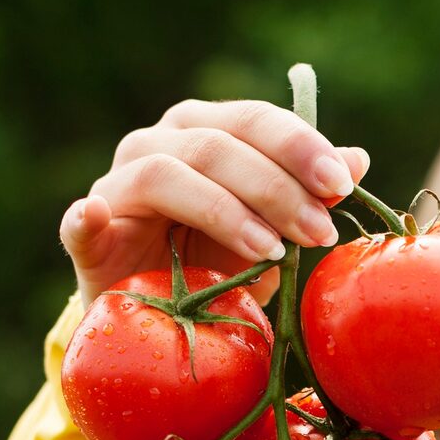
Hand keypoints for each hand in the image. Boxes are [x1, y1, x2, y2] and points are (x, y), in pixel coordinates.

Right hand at [59, 99, 370, 304]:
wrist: (163, 318)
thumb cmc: (223, 263)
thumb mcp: (276, 230)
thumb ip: (310, 194)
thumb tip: (358, 159)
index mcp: (206, 130)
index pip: (254, 120)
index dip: (299, 147)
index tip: (340, 184)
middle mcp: (158, 144)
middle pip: (217, 146)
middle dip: (277, 188)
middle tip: (319, 232)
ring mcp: (116, 185)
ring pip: (165, 175)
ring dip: (224, 211)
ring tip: (271, 252)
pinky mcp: (87, 232)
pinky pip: (80, 220)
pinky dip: (88, 217)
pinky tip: (99, 218)